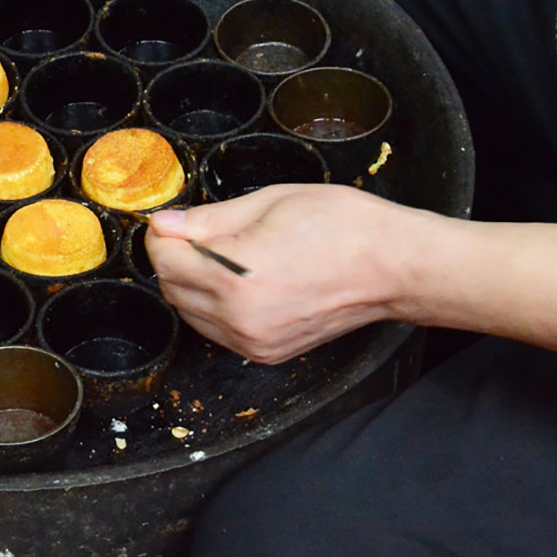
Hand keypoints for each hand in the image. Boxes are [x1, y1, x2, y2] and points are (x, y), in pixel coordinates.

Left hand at [146, 185, 440, 363]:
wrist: (393, 267)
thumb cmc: (342, 226)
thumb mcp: (271, 202)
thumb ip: (210, 219)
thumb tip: (165, 224)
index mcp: (236, 276)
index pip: (165, 259)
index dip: (163, 234)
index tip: (172, 220)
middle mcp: (240, 318)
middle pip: (172, 288)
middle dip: (174, 258)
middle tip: (196, 232)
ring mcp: (253, 341)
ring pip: (190, 313)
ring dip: (192, 284)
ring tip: (225, 255)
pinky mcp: (266, 354)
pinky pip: (217, 331)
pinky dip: (214, 307)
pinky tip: (240, 282)